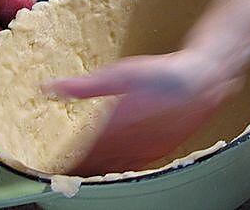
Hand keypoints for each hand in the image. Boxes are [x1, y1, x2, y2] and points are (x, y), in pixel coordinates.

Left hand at [42, 49, 241, 175]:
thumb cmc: (159, 77)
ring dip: (96, 173)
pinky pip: (132, 168)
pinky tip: (115, 168)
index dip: (64, 165)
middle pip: (96, 168)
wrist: (199, 83)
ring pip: (114, 170)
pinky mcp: (159, 150)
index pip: (81, 157)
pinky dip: (118, 170)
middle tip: (63, 175)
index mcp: (113, 129)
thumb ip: (84, 87)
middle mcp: (128, 146)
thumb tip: (51, 89)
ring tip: (83, 175)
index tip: (50, 170)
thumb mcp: (118, 74)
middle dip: (78, 172)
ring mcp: (145, 152)